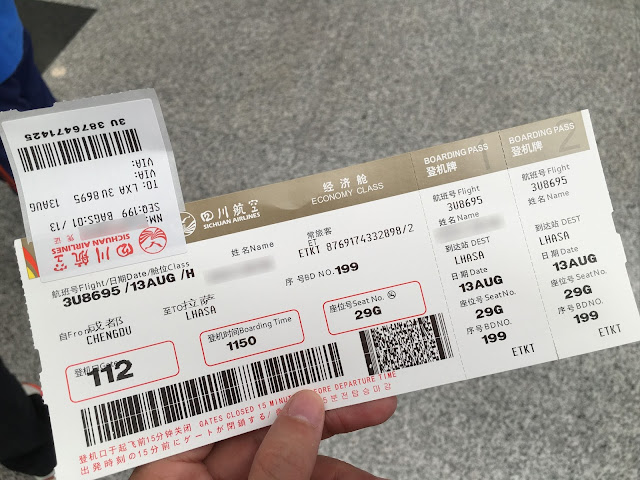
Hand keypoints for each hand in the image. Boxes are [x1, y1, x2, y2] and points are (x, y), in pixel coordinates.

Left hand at [130, 390, 395, 479]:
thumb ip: (276, 463)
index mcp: (173, 476)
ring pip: (293, 460)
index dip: (256, 377)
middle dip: (321, 417)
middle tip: (365, 399)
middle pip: (265, 429)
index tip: (300, 359)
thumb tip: (303, 409)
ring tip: (376, 471)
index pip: (212, 404)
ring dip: (341, 463)